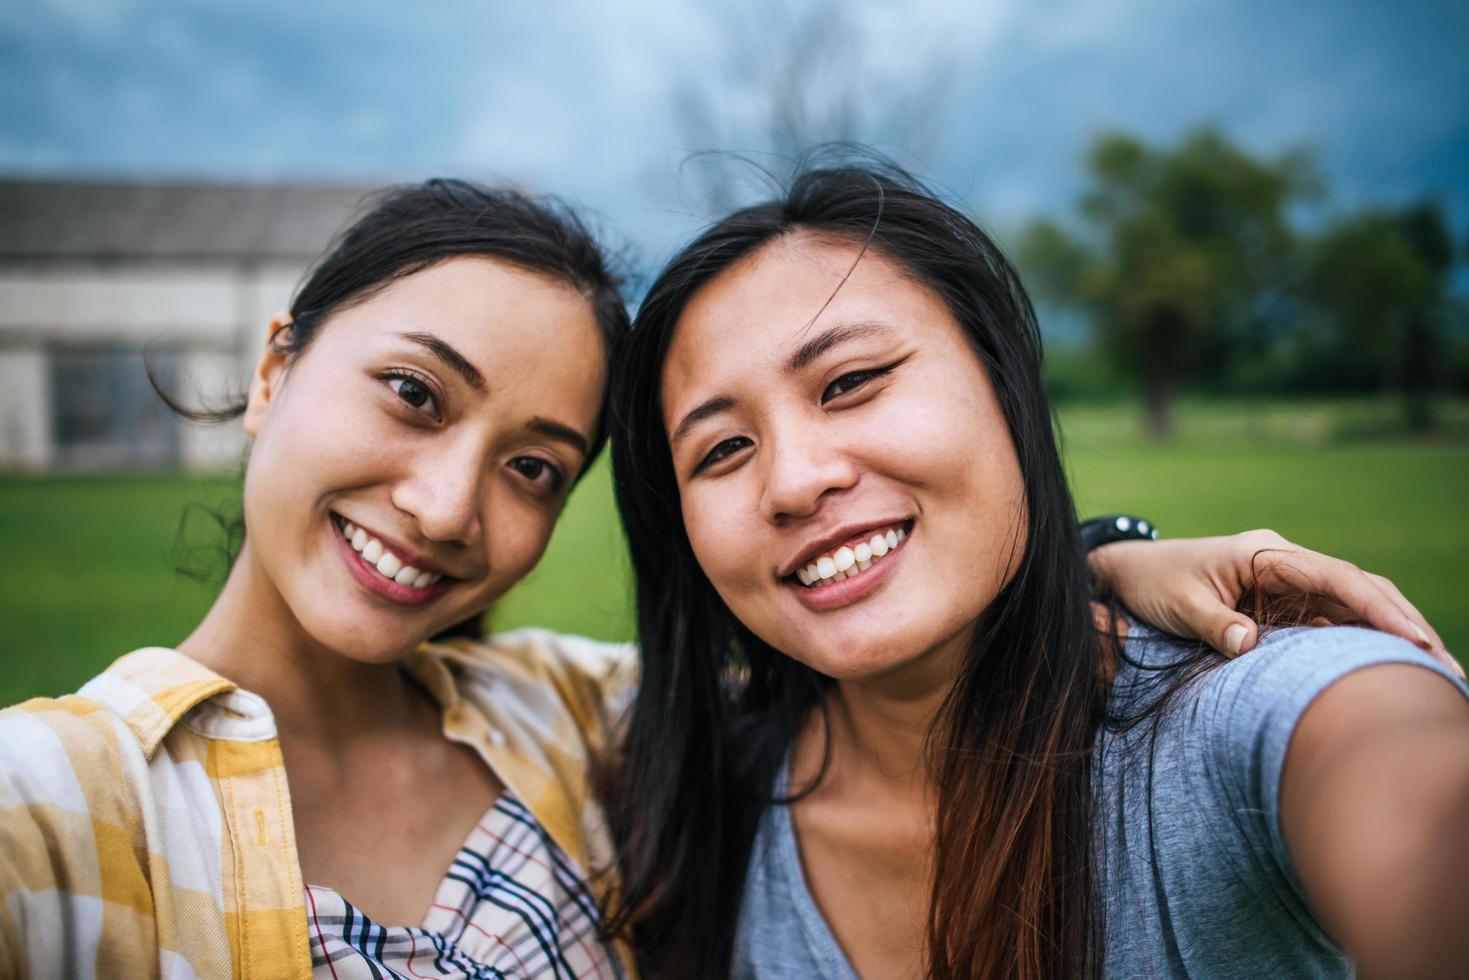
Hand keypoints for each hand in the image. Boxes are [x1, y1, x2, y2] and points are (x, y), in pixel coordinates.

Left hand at [1089, 529, 1461, 678]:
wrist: (1131, 573)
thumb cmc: (1154, 582)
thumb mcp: (1176, 603)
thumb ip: (1212, 624)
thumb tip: (1249, 645)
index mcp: (1266, 553)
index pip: (1337, 578)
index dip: (1379, 608)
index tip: (1414, 639)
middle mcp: (1286, 566)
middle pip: (1361, 590)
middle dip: (1405, 625)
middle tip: (1447, 668)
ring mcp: (1288, 587)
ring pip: (1355, 608)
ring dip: (1391, 638)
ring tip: (1430, 678)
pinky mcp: (1284, 609)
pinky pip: (1332, 626)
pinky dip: (1360, 647)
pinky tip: (1383, 677)